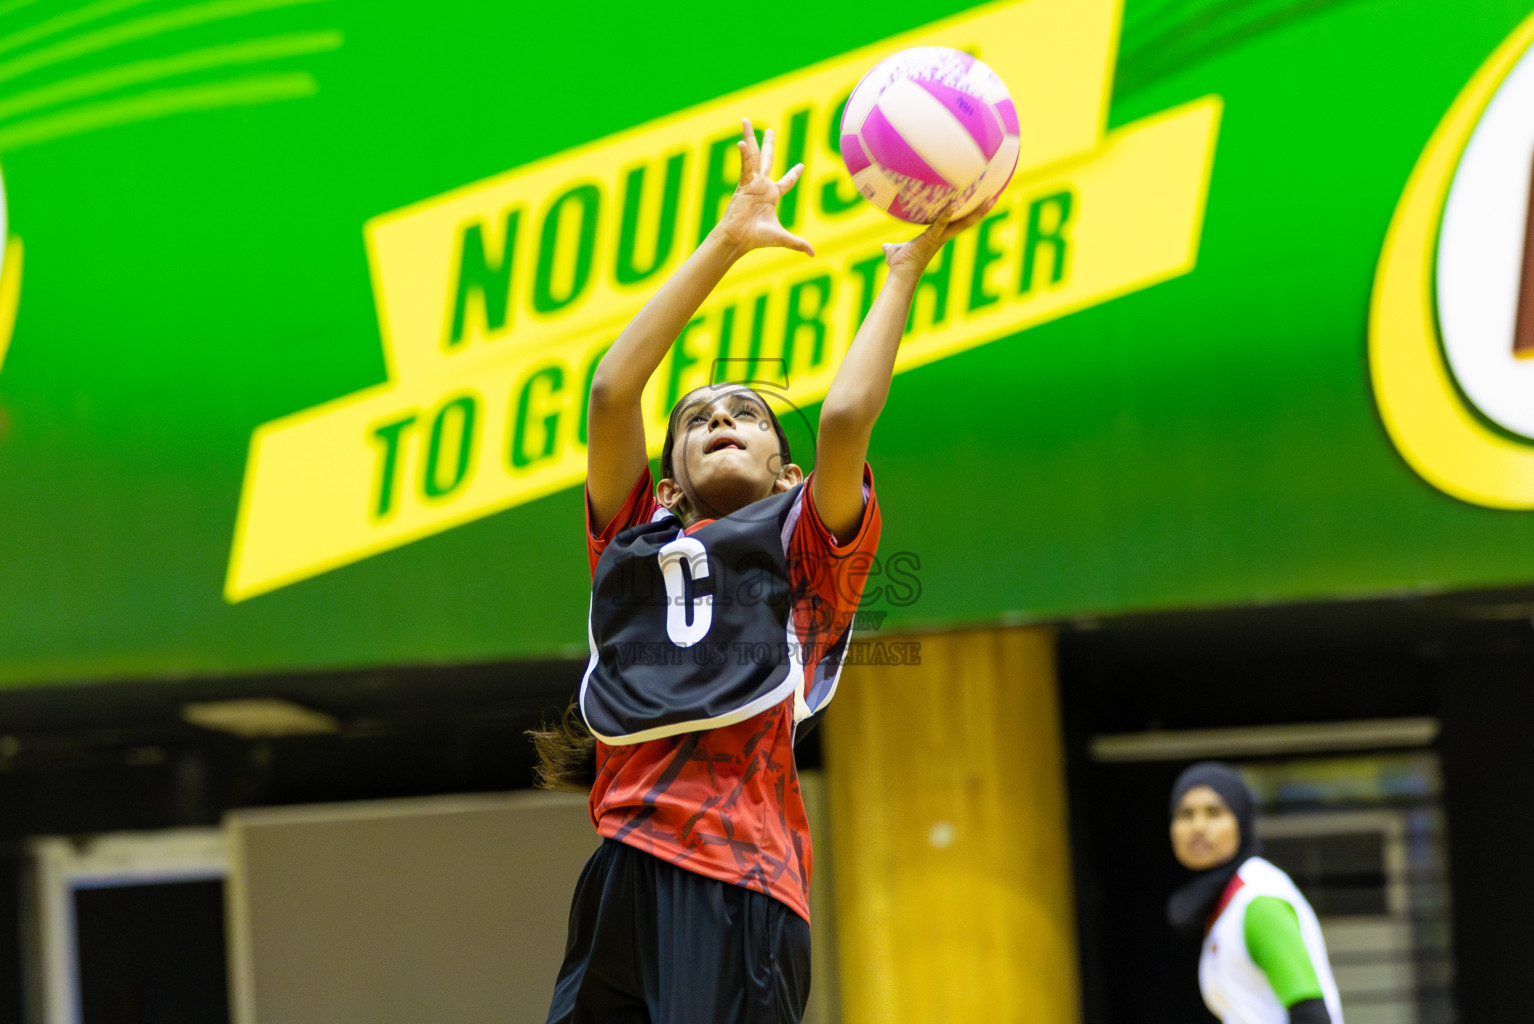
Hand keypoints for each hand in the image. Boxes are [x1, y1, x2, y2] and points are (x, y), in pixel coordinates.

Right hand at [715, 119, 814, 257]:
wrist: (739, 239)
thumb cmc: (757, 238)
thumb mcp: (782, 238)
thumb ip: (797, 243)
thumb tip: (813, 254)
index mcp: (772, 195)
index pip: (787, 181)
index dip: (794, 174)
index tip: (801, 166)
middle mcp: (762, 186)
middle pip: (767, 160)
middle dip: (768, 145)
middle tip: (769, 130)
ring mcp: (752, 183)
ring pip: (753, 156)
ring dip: (750, 138)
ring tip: (746, 120)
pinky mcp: (743, 184)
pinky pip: (745, 166)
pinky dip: (743, 154)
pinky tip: (742, 141)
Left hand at [882, 197, 997, 277]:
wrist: (900, 276)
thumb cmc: (899, 265)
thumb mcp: (895, 251)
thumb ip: (892, 247)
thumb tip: (885, 246)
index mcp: (937, 236)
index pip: (956, 221)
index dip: (967, 212)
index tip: (978, 202)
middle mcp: (942, 236)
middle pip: (966, 221)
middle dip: (980, 210)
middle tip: (993, 197)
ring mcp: (939, 237)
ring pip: (961, 222)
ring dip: (975, 211)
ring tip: (988, 198)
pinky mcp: (932, 238)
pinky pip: (941, 223)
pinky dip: (947, 214)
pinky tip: (955, 203)